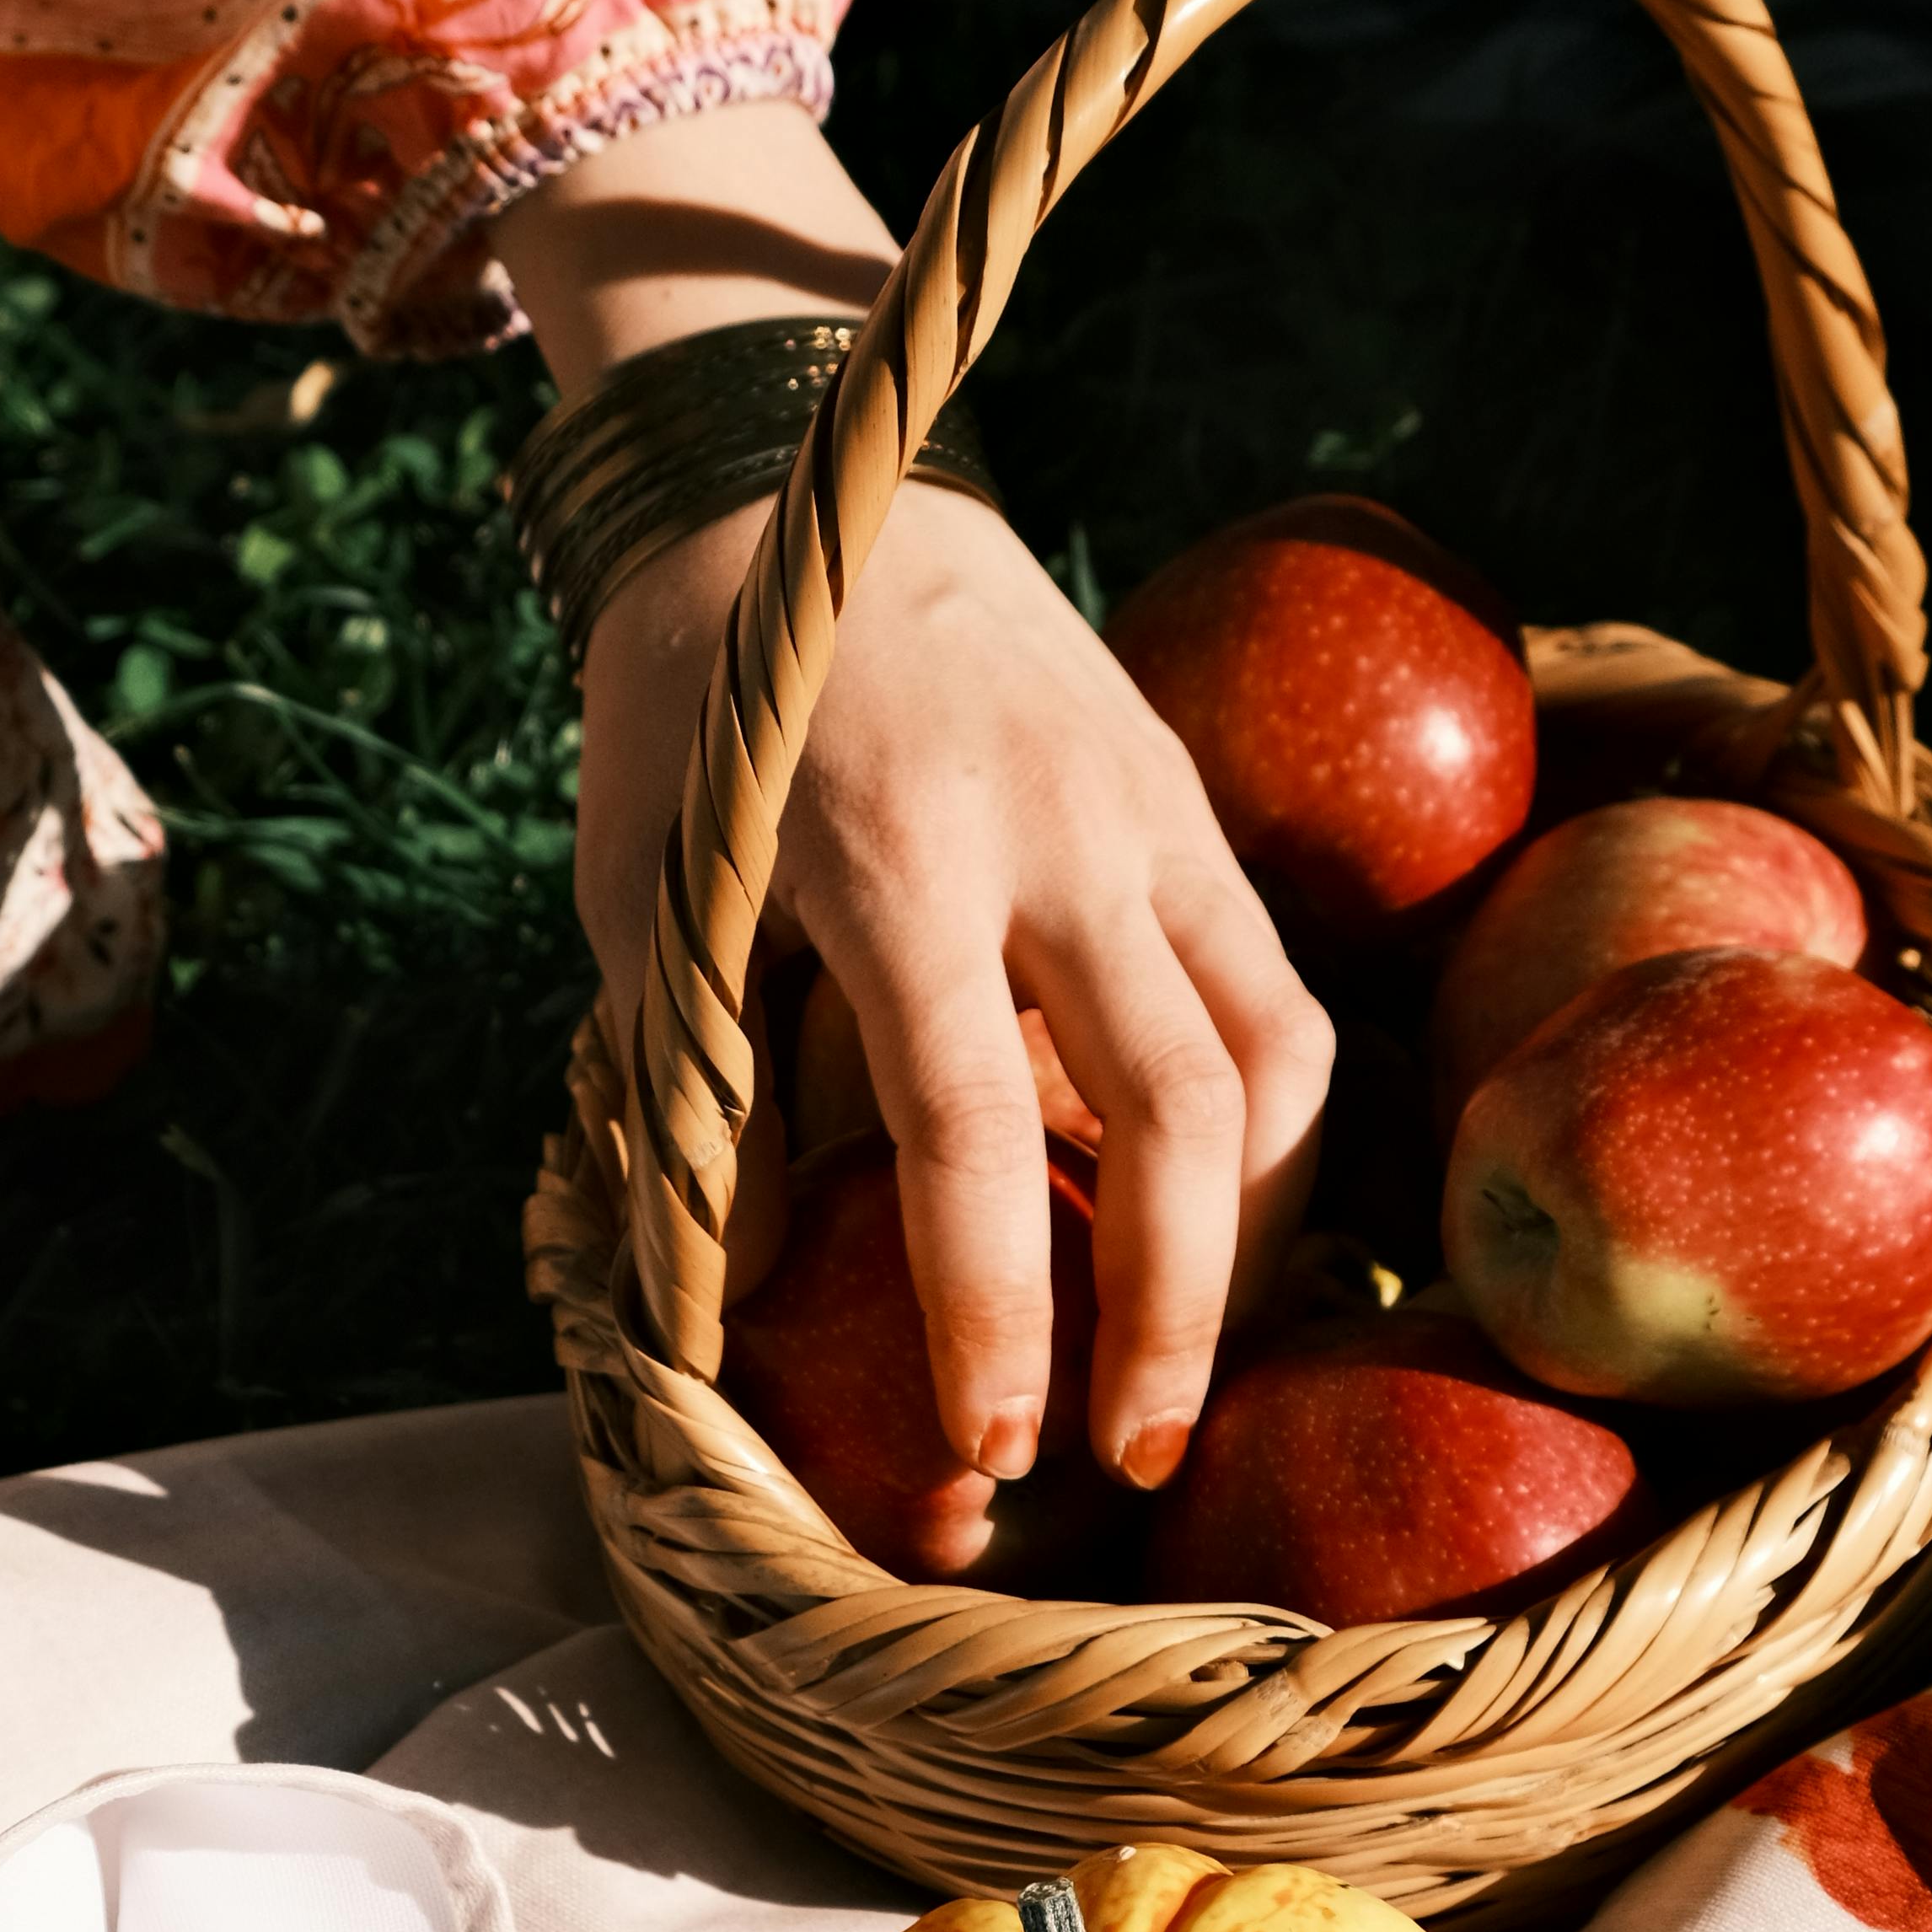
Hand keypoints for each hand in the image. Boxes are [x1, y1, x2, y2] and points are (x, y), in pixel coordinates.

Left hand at [495, 109, 1330, 1529]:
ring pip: (1274, 1061)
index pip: (969, 1127)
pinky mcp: (1200, 807)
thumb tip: (741, 1302)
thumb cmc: (699, 702)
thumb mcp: (653, 887)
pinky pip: (1278, 999)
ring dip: (1252, 1242)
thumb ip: (702, 1082)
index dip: (990, 1308)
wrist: (809, 468)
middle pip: (1181, 1114)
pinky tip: (1216, 1231)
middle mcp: (1059, 833)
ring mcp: (1155, 812)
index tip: (991, 1450)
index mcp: (894, 856)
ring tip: (1189, 1366)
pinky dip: (1268, 1138)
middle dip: (1174, 1317)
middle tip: (1135, 1464)